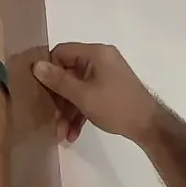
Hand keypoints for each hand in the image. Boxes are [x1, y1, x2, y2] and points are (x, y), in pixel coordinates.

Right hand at [32, 43, 158, 142]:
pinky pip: (86, 96)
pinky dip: (78, 113)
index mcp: (96, 53)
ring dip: (66, 111)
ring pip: (75, 89)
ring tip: (62, 133)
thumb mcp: (83, 95)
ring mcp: (105, 76)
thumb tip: (35, 65)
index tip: (40, 90)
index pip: (61, 52)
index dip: (48, 70)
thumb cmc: (116, 106)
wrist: (150, 127)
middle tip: (51, 118)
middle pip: (67, 73)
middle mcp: (100, 60)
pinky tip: (73, 133)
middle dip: (58, 99)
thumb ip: (58, 80)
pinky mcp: (108, 90)